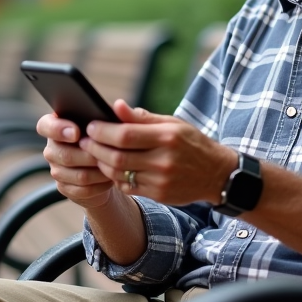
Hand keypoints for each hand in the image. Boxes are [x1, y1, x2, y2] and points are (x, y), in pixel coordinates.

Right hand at [36, 112, 118, 209]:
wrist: (107, 167)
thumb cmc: (109, 138)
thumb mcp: (112, 124)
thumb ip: (113, 114)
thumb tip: (119, 107)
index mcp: (57, 125)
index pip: (45, 125)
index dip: (58, 129)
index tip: (76, 132)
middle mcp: (52, 147)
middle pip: (64, 154)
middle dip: (89, 155)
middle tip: (107, 153)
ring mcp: (56, 169)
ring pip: (77, 174)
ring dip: (99, 172)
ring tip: (115, 167)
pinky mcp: (64, 188)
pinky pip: (82, 190)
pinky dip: (100, 185)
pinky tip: (110, 179)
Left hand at [80, 102, 235, 205]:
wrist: (217, 174)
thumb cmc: (191, 143)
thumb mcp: (173, 124)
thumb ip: (142, 117)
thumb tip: (115, 106)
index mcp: (167, 137)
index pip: (125, 134)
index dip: (103, 131)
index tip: (90, 126)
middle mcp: (164, 160)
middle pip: (118, 156)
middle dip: (95, 148)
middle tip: (84, 140)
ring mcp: (161, 180)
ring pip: (119, 174)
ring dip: (102, 163)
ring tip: (94, 153)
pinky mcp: (159, 195)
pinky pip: (128, 187)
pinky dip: (115, 177)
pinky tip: (112, 168)